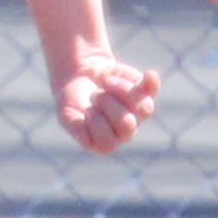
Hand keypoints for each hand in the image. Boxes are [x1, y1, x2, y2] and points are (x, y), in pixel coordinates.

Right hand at [50, 39, 158, 153]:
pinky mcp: (142, 91)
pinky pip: (151, 89)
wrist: (81, 75)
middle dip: (106, 104)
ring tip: (105, 82)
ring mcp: (137, 111)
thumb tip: (86, 139)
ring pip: (141, 106)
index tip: (85, 111)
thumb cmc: (73, 101)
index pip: (108, 143)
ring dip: (120, 90)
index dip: (95, 124)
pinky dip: (151, 83)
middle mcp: (126, 130)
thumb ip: (75, 128)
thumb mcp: (66, 115)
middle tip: (95, 95)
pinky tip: (149, 75)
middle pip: (127, 124)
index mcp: (107, 142)